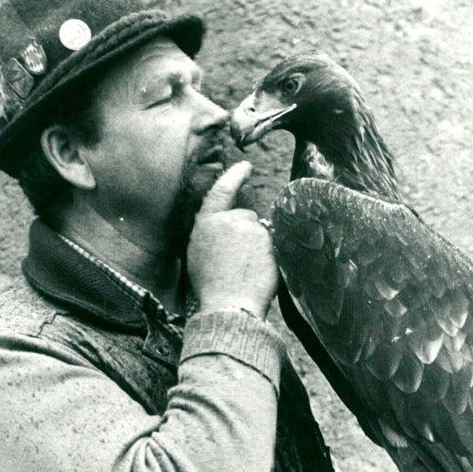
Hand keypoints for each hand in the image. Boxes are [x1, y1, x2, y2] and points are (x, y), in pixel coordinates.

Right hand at [187, 161, 277, 319]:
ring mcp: (252, 230)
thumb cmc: (211, 287)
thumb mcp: (197, 254)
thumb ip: (211, 233)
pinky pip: (274, 245)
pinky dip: (270, 257)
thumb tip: (225, 225)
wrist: (228, 305)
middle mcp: (230, 220)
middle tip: (239, 262)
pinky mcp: (270, 242)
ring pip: (261, 233)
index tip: (246, 166)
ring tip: (247, 272)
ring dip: (259, 247)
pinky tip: (260, 273)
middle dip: (247, 233)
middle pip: (246, 216)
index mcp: (207, 222)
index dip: (234, 176)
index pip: (222, 190)